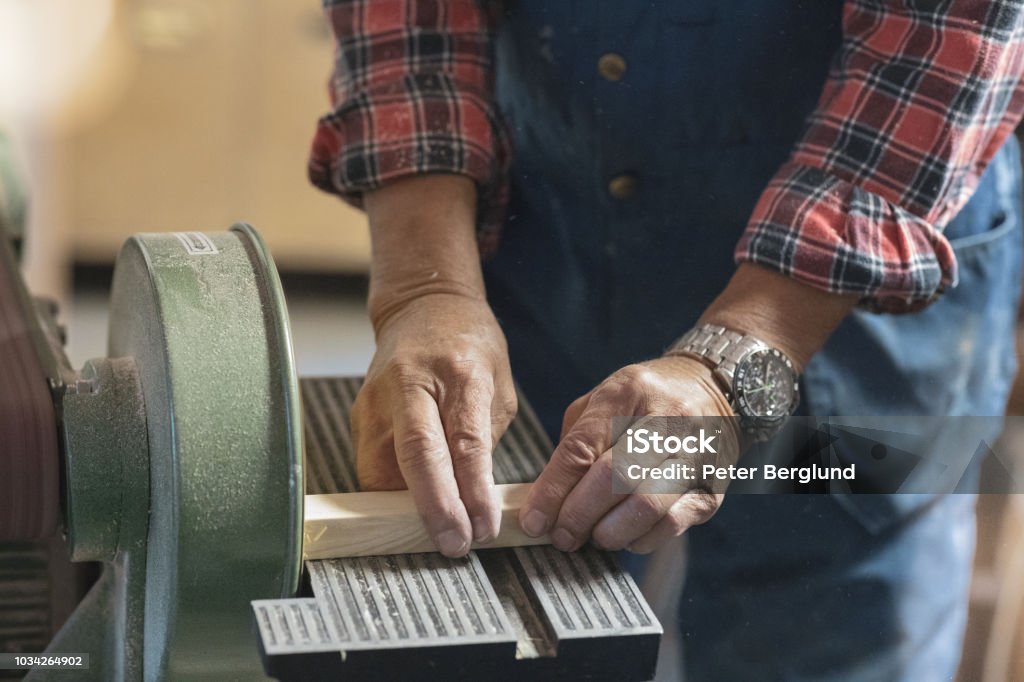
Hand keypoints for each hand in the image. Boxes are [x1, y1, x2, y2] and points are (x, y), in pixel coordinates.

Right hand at [351, 291, 516, 556]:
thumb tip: (475, 498)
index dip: (472, 490)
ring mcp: (377, 400)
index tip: (482, 526)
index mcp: (457, 372)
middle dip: (434, 508)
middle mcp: (409, 384)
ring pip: (384, 470)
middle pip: (415, 456)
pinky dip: (393, 493)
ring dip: (410, 507)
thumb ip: (485, 438)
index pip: (464, 441)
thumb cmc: (469, 346)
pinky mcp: (359, 416)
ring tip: (439, 531)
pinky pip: (373, 468)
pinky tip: (413, 506)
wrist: (422, 307)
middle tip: (455, 544)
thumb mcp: (498, 385)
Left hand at [518, 356, 738, 553]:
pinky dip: (640, 539)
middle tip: (562, 536)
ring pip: (645, 505)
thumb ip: (575, 443)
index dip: (553, 490)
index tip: (534, 520)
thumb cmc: (646, 401)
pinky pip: (671, 524)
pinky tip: (626, 536)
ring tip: (594, 537)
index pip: (582, 447)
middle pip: (613, 477)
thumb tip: (546, 498)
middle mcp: (666, 419)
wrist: (714, 391)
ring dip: (610, 532)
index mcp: (629, 393)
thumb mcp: (605, 400)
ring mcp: (694, 454)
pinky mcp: (711, 487)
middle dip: (578, 515)